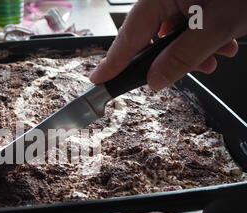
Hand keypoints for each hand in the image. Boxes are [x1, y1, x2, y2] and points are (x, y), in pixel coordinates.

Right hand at [90, 0, 246, 89]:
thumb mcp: (218, 26)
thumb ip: (182, 57)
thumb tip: (155, 80)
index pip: (130, 34)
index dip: (114, 62)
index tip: (98, 81)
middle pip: (150, 35)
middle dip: (167, 59)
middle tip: (184, 73)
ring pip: (170, 34)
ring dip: (190, 52)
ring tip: (216, 57)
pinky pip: (185, 25)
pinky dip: (200, 40)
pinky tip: (220, 45)